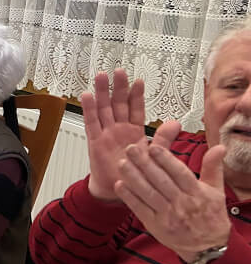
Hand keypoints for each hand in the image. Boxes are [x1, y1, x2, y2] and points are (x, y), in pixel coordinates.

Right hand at [79, 70, 162, 200]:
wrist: (118, 191)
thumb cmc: (136, 175)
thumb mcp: (154, 156)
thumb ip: (163, 138)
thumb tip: (176, 122)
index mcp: (134, 131)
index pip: (135, 109)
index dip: (137, 95)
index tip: (139, 81)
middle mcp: (118, 129)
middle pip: (117, 104)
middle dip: (118, 87)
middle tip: (118, 72)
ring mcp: (106, 134)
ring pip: (103, 108)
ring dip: (102, 92)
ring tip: (102, 76)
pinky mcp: (95, 142)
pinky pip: (91, 123)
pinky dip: (88, 109)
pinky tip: (87, 96)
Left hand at [115, 121, 230, 263]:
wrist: (209, 248)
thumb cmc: (211, 215)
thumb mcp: (216, 191)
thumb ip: (213, 167)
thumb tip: (219, 147)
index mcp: (197, 193)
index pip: (180, 173)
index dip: (166, 160)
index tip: (153, 147)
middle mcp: (182, 204)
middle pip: (161, 181)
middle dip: (144, 164)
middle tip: (130, 149)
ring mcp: (167, 216)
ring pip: (148, 194)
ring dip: (133, 178)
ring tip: (122, 163)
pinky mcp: (155, 226)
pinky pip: (140, 209)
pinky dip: (129, 197)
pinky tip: (120, 184)